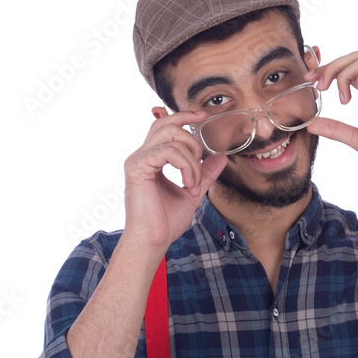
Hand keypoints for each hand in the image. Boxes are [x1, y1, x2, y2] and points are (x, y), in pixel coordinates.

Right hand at [120, 107, 227, 253]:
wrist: (153, 241)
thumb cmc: (166, 222)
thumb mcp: (193, 192)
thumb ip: (205, 173)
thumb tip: (220, 156)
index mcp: (151, 159)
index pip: (164, 126)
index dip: (183, 116)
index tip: (202, 116)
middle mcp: (141, 156)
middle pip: (167, 124)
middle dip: (192, 137)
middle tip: (201, 161)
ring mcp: (137, 160)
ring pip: (171, 136)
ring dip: (192, 159)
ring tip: (193, 182)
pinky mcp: (137, 167)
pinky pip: (168, 151)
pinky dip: (186, 166)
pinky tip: (188, 184)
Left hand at [304, 51, 357, 178]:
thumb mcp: (357, 139)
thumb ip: (336, 129)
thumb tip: (311, 124)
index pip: (349, 70)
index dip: (327, 70)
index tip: (310, 80)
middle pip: (355, 58)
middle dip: (332, 66)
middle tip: (320, 85)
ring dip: (345, 74)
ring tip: (343, 98)